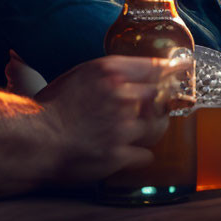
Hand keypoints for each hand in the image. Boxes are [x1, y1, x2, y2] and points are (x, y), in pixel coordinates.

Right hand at [34, 55, 174, 182]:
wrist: (37, 138)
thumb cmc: (53, 106)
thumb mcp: (79, 75)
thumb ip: (107, 73)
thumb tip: (128, 74)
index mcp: (110, 71)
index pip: (154, 66)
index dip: (172, 68)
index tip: (183, 68)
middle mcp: (122, 95)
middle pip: (160, 95)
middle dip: (161, 101)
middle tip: (156, 105)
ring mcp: (124, 126)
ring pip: (157, 126)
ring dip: (152, 128)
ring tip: (138, 130)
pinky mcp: (121, 153)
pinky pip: (146, 154)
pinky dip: (140, 154)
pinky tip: (127, 151)